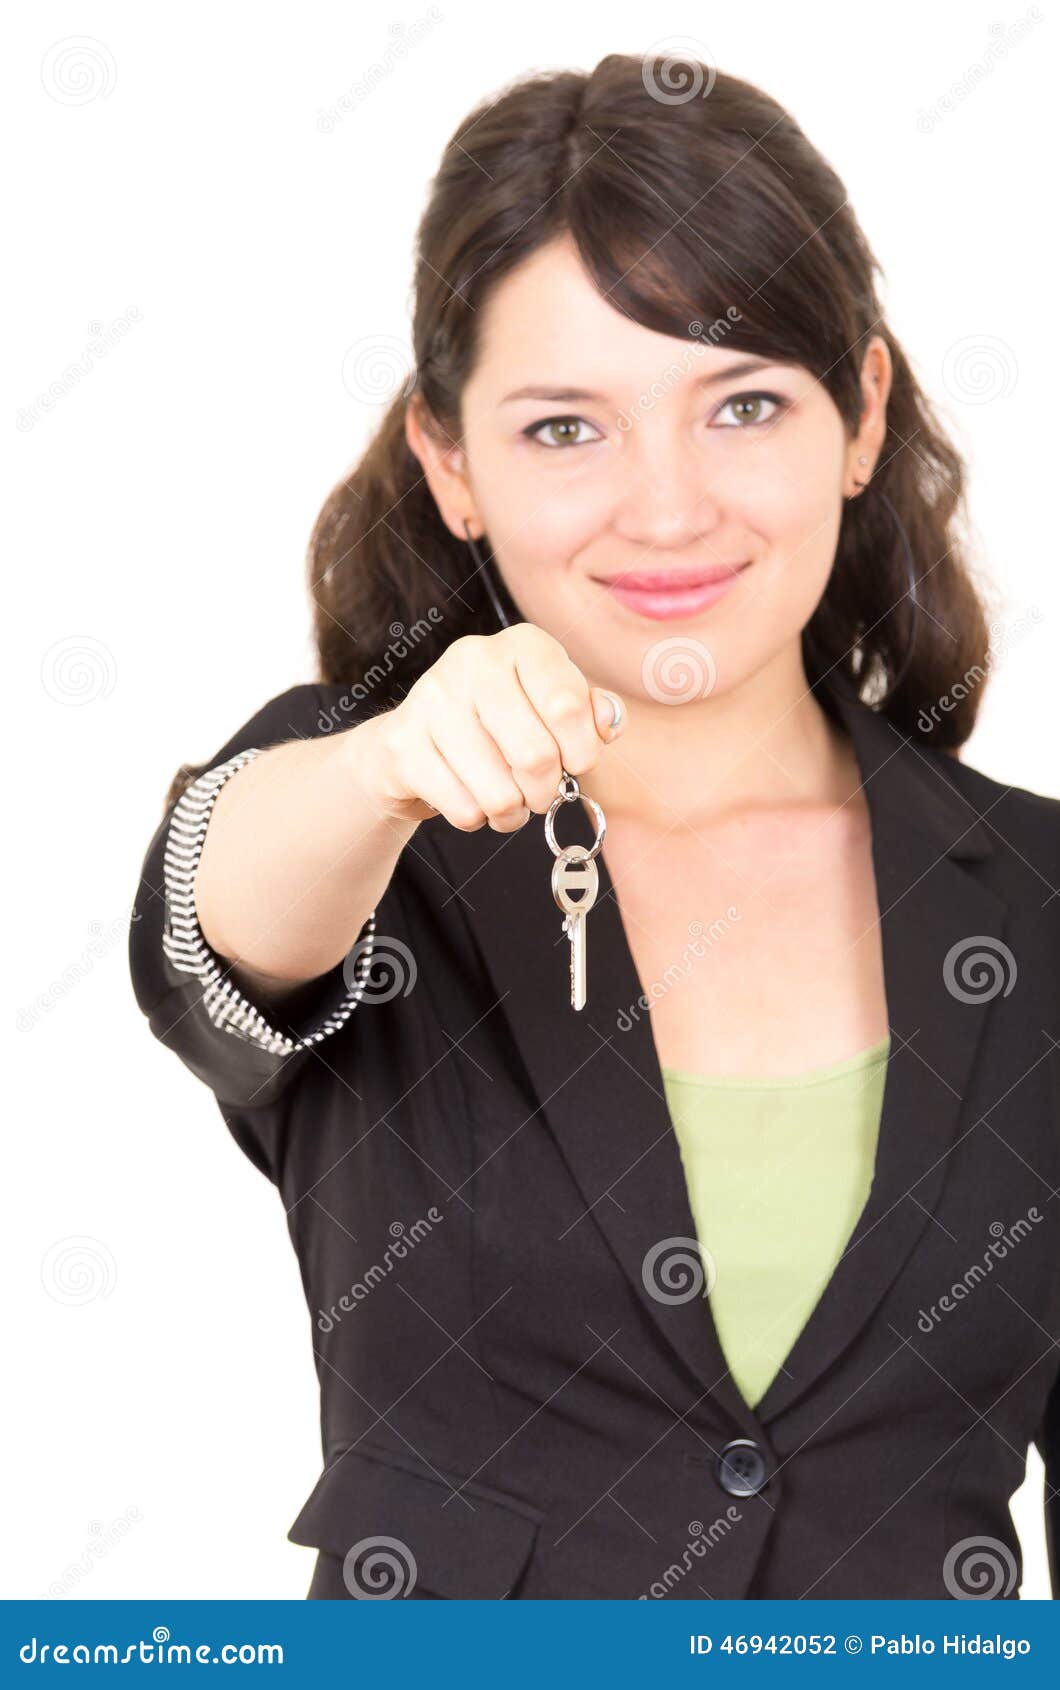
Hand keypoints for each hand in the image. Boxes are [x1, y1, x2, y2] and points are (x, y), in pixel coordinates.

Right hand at [354, 624, 623, 830]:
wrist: (415, 742)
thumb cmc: (501, 725)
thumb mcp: (553, 709)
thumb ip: (591, 713)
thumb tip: (608, 722)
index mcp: (523, 645)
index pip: (568, 707)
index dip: (582, 752)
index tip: (574, 762)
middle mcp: (474, 659)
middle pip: (536, 756)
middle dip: (545, 791)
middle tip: (539, 792)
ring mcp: (432, 698)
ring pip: (499, 791)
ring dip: (512, 812)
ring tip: (506, 801)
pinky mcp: (402, 743)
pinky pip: (464, 808)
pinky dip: (476, 819)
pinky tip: (470, 798)